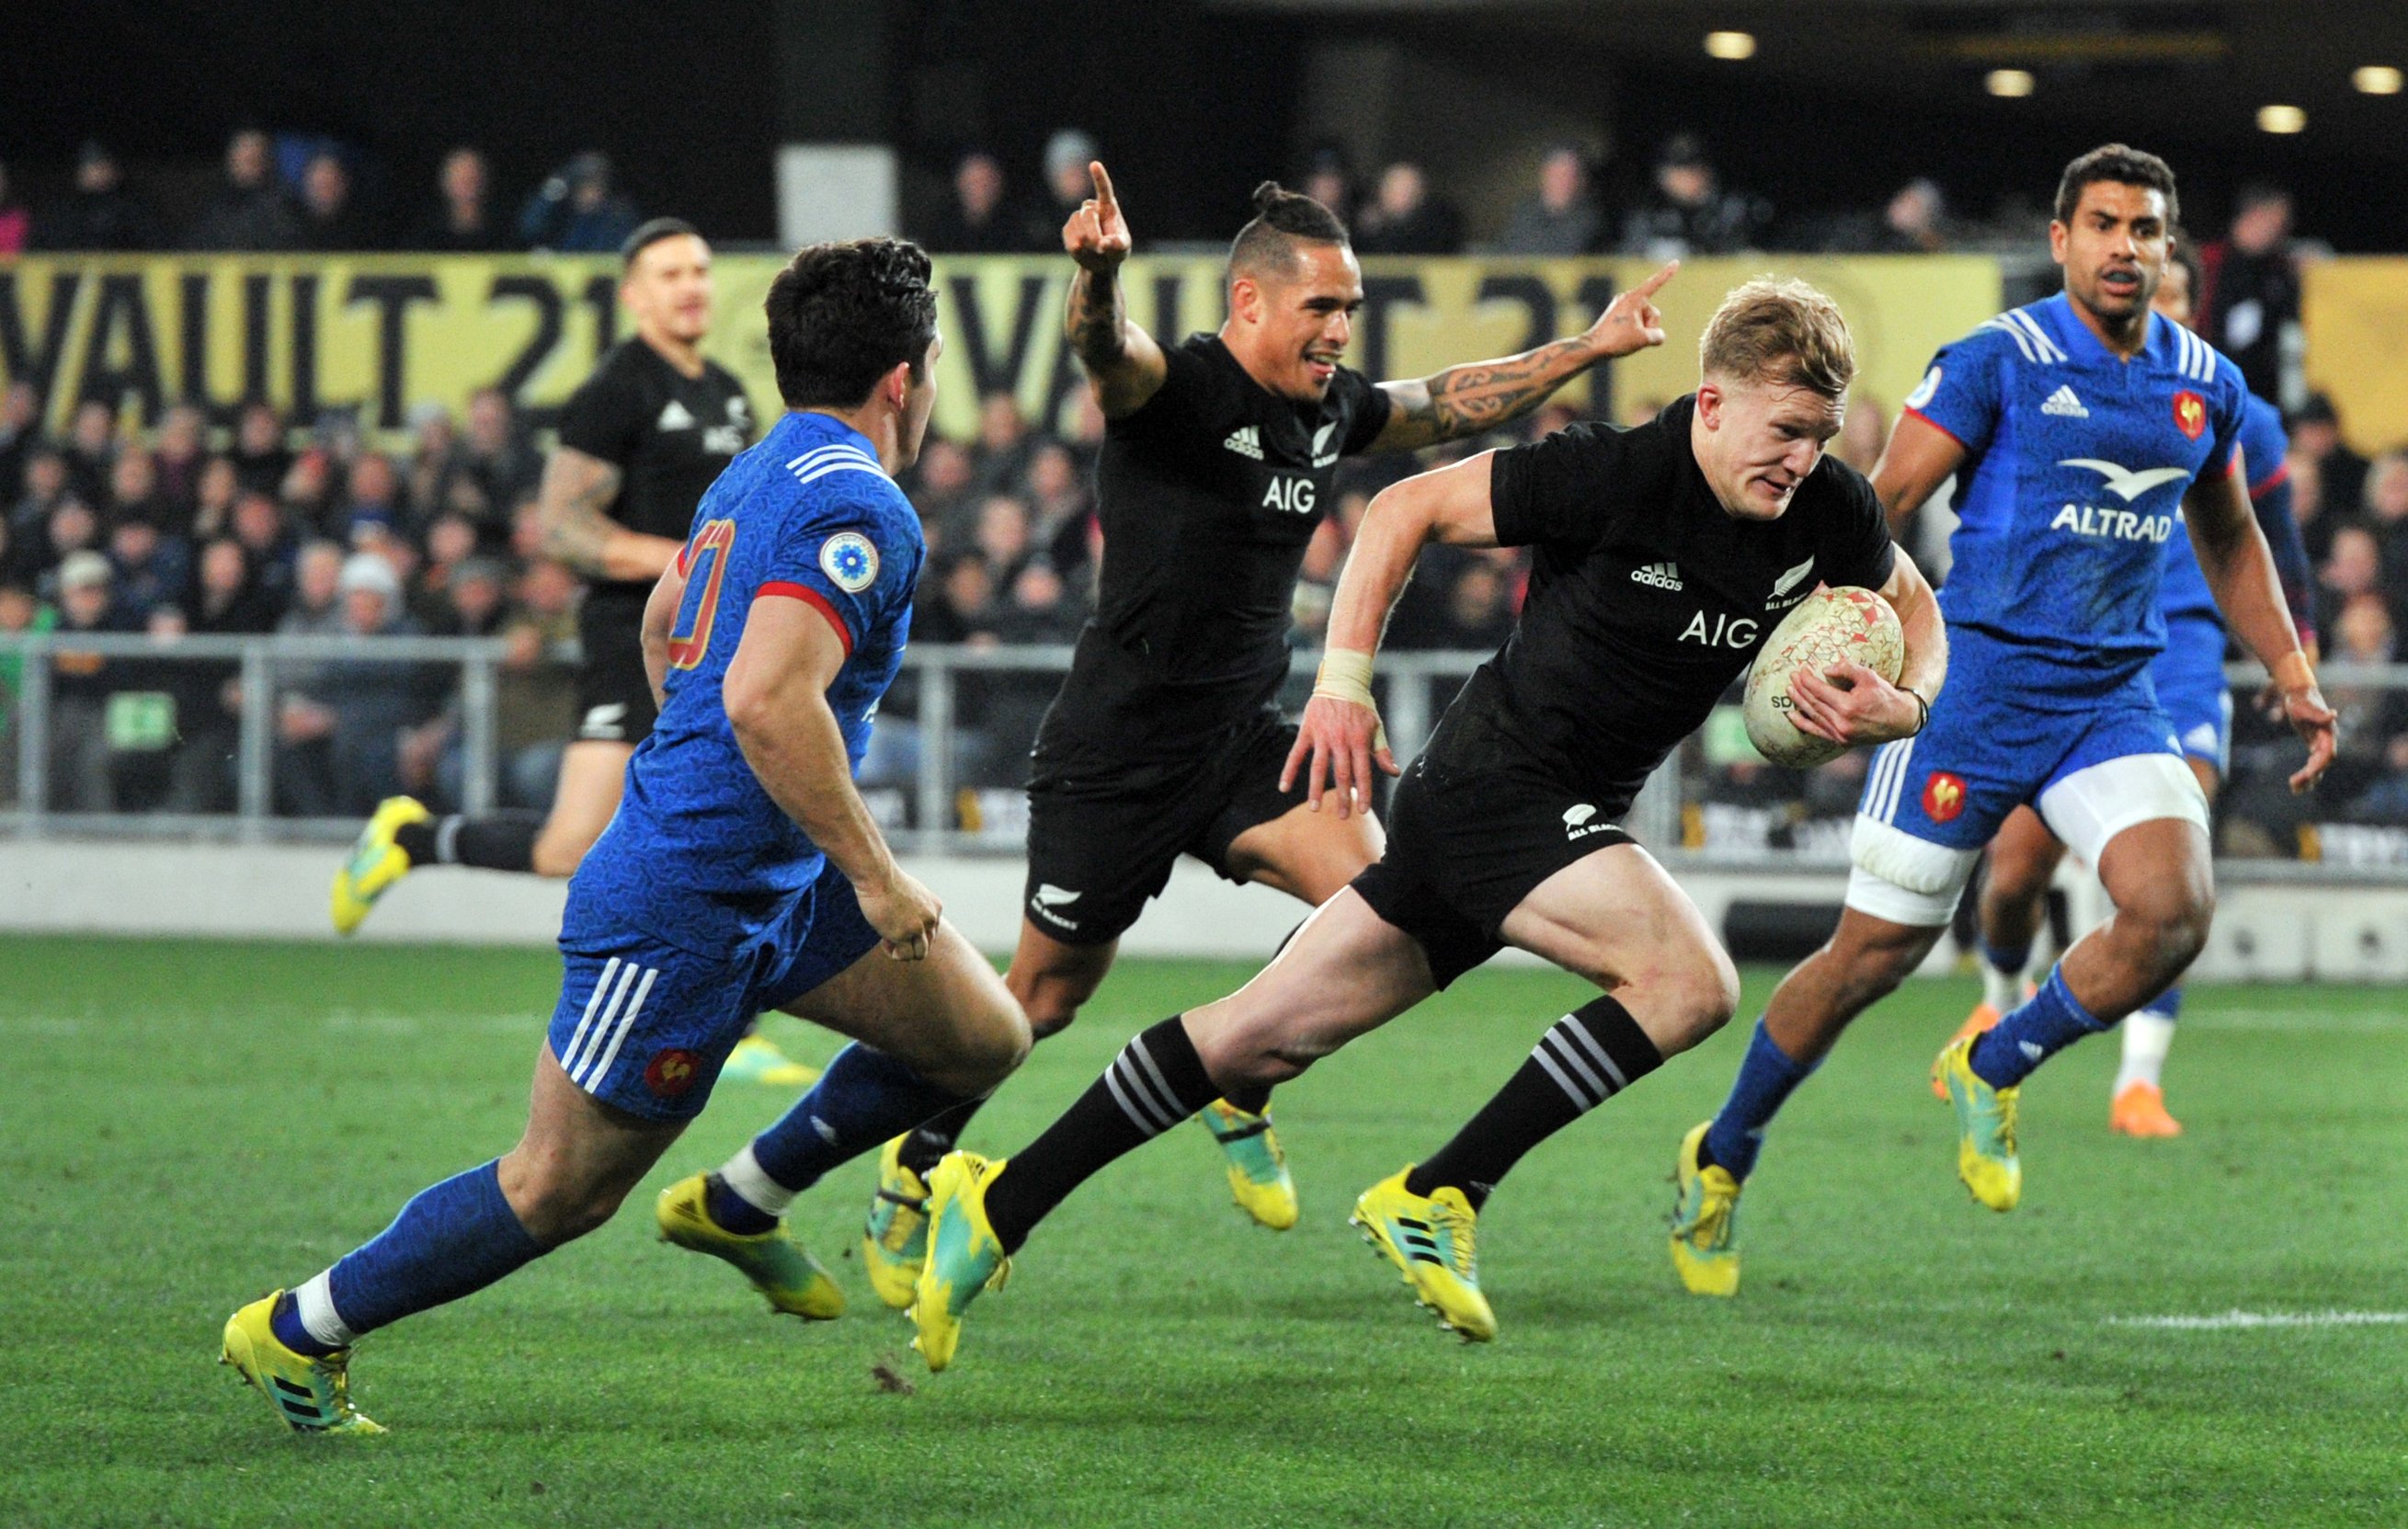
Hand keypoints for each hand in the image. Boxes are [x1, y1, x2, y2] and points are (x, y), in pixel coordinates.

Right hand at [857, 866, 941, 961]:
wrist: (877, 876)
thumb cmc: (887, 882)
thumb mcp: (911, 894)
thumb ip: (916, 910)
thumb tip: (910, 931)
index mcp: (936, 908)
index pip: (931, 934)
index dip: (913, 935)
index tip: (898, 925)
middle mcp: (931, 918)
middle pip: (926, 946)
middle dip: (909, 945)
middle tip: (891, 934)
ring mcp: (918, 927)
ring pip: (918, 955)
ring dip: (903, 952)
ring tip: (888, 939)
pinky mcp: (904, 934)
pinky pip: (903, 956)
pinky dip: (893, 953)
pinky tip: (884, 940)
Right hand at [1062, 161, 1131, 273]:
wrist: (1101, 261)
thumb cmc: (1116, 251)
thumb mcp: (1122, 249)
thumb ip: (1116, 245)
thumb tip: (1103, 244)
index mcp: (1108, 207)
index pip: (1104, 189)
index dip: (1099, 177)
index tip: (1094, 164)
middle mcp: (1091, 208)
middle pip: (1089, 217)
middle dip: (1095, 236)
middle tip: (1101, 248)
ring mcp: (1077, 217)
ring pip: (1079, 230)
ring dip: (1089, 245)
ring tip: (1095, 251)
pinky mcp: (1068, 229)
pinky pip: (1071, 241)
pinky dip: (1079, 252)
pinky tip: (1084, 252)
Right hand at [1280, 693, 1397, 819]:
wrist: (1341, 680)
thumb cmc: (1361, 706)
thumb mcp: (1376, 727)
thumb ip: (1382, 752)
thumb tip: (1394, 773)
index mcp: (1360, 740)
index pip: (1363, 773)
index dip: (1364, 792)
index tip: (1362, 810)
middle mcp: (1341, 740)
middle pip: (1342, 774)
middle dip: (1343, 797)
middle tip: (1342, 816)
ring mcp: (1322, 736)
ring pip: (1318, 768)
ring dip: (1316, 790)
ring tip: (1315, 809)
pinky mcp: (1307, 731)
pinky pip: (1296, 754)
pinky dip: (1289, 771)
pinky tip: (1284, 788)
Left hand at [1582, 260, 1677, 359]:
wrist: (1592, 348)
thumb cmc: (1616, 340)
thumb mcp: (1643, 339)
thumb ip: (1658, 336)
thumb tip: (1658, 335)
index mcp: (1633, 298)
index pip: (1655, 283)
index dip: (1667, 273)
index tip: (1676, 262)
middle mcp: (1627, 298)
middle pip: (1653, 312)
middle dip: (1650, 326)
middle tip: (1634, 336)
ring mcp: (1621, 306)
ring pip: (1644, 319)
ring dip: (1642, 330)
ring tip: (1626, 338)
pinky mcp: (1617, 315)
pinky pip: (1635, 323)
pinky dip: (1635, 332)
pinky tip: (1624, 339)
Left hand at [1785, 661, 1919, 745]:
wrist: (1900, 721)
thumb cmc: (1885, 695)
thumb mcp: (1869, 677)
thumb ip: (1847, 670)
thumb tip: (1825, 668)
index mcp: (1849, 707)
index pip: (1820, 691)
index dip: (1808, 680)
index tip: (1801, 670)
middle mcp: (1842, 723)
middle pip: (1814, 703)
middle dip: (1800, 689)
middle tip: (1791, 677)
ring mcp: (1841, 735)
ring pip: (1814, 717)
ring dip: (1799, 703)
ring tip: (1789, 691)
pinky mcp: (1841, 741)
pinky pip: (1817, 731)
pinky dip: (1803, 723)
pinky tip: (1792, 715)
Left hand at [2278, 682, 2336, 793]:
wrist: (2300, 694)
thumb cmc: (2301, 700)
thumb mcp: (2305, 706)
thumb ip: (2318, 713)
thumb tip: (2333, 714)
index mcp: (2328, 733)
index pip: (2327, 754)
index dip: (2318, 765)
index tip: (2307, 774)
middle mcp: (2328, 740)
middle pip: (2322, 763)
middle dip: (2310, 775)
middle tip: (2294, 785)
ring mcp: (2322, 744)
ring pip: (2318, 766)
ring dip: (2308, 779)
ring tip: (2295, 790)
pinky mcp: (2314, 745)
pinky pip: (2312, 763)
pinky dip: (2306, 774)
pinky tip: (2296, 785)